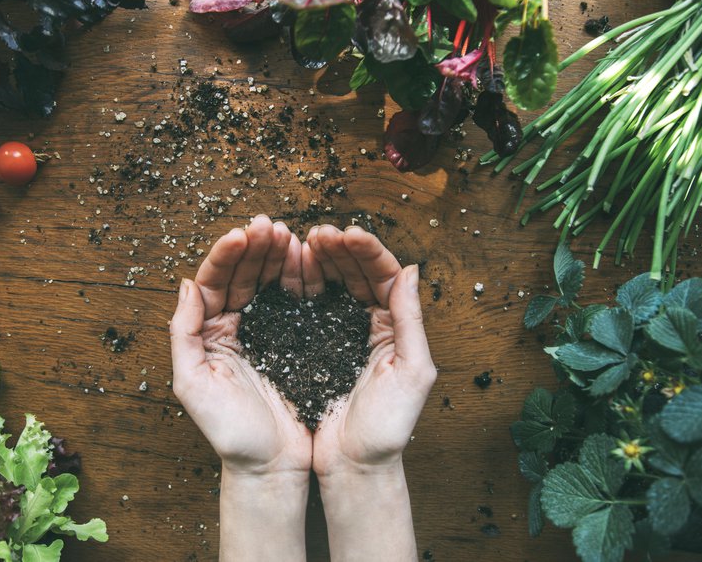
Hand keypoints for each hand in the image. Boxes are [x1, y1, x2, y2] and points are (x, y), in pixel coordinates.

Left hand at [169, 214, 311, 474]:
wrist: (273, 466)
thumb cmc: (230, 433)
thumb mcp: (192, 385)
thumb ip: (183, 333)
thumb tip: (186, 284)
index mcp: (207, 333)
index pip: (214, 282)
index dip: (227, 255)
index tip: (243, 234)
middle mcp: (232, 326)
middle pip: (241, 275)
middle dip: (254, 247)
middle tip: (270, 226)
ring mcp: (263, 331)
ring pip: (266, 281)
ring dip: (275, 256)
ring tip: (288, 234)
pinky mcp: (292, 340)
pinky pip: (293, 300)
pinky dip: (298, 278)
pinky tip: (306, 259)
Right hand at [306, 225, 436, 475]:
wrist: (353, 468)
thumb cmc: (388, 429)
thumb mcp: (412, 373)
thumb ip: (412, 320)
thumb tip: (411, 269)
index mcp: (396, 327)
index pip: (385, 276)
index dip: (367, 252)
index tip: (348, 234)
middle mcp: (369, 324)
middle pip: (355, 273)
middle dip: (338, 249)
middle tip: (319, 233)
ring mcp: (338, 333)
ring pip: (330, 284)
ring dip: (318, 260)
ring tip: (301, 241)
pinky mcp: (310, 346)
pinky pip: (306, 306)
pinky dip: (298, 284)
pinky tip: (289, 268)